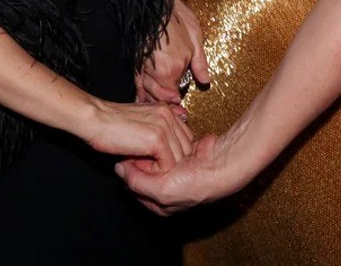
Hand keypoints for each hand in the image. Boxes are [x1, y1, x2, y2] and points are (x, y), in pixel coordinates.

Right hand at [80, 99, 193, 171]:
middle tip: (149, 165)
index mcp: (165, 109)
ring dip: (163, 167)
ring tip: (143, 166)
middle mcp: (168, 115)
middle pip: (185, 148)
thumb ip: (154, 128)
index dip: (172, 151)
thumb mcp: (138, 121)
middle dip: (171, 161)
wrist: (94, 119)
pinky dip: (156, 171)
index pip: (184, 137)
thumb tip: (165, 148)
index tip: (155, 158)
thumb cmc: (110, 124)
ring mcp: (164, 126)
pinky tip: (140, 166)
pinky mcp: (157, 139)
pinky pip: (168, 165)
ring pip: (179, 159)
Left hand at [116, 133, 244, 214]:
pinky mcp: (182, 156)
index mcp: (161, 204)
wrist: (222, 164)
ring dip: (149, 150)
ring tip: (143, 139)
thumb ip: (137, 181)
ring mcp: (175, 172)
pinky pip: (165, 149)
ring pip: (153, 159)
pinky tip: (158, 135)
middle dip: (138, 161)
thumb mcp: (161, 190)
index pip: (135, 188)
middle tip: (132, 147)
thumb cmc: (196, 183)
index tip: (122, 157)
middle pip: (143, 172)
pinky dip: (161, 143)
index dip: (127, 174)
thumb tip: (119, 169)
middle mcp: (167, 189)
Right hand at [136, 0, 209, 103]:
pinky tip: (141, 99)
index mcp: (173, 68)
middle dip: (166, 102)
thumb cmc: (177, 19)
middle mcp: (156, 71)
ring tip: (160, 105)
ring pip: (147, 91)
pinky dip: (139, 93)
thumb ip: (200, 64)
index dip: (177, 100)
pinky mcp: (136, 62)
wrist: (157, 4)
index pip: (174, 94)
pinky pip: (137, 82)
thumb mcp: (195, 41)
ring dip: (153, 100)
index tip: (181, 104)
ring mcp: (143, 67)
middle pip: (159, 96)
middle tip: (173, 106)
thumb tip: (205, 80)